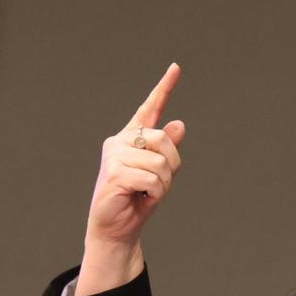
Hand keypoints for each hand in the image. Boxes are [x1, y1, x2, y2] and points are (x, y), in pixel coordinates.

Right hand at [77, 63, 185, 295]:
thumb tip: (179, 124)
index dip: (164, 89)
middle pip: (164, 140)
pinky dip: (155, 193)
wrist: (117, 228)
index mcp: (131, 138)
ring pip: (161, 162)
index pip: (149, 109)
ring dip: (162, 184)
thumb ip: (168, 150)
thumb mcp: (159, 173)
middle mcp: (120, 141)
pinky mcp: (115, 173)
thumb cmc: (136, 199)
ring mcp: (115, 155)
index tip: (176, 68)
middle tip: (156, 184)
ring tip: (145, 193)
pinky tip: (140, 198)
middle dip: (171, 166)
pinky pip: (153, 179)